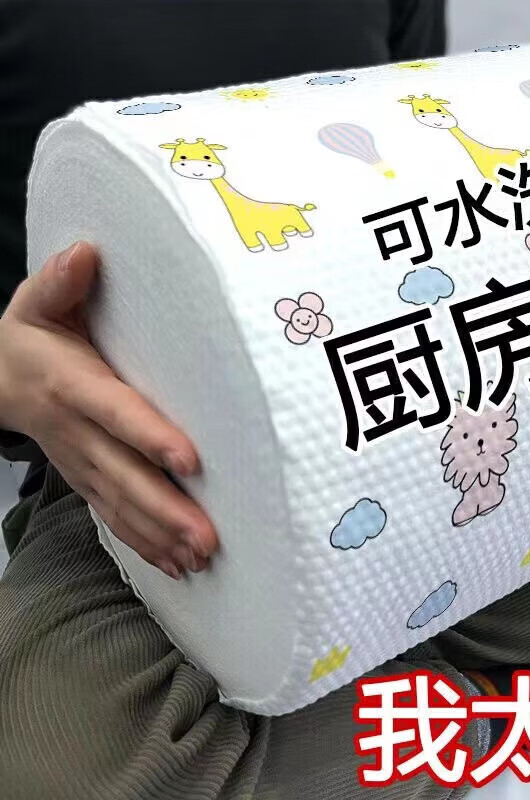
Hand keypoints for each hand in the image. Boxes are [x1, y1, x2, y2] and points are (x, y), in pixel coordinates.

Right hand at [0, 242, 217, 577]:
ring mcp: (82, 464)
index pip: (116, 413)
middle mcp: (78, 433)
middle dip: (166, 509)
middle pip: (125, 476)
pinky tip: (178, 566)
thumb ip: (59, 282)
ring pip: (122, 506)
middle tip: (208, 537)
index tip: (190, 459)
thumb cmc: (30, 339)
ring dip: (161, 536)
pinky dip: (144, 544)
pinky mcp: (88, 480)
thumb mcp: (35, 304)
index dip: (150, 436)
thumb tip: (86, 252)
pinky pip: (114, 518)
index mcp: (72, 386)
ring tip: (201, 560)